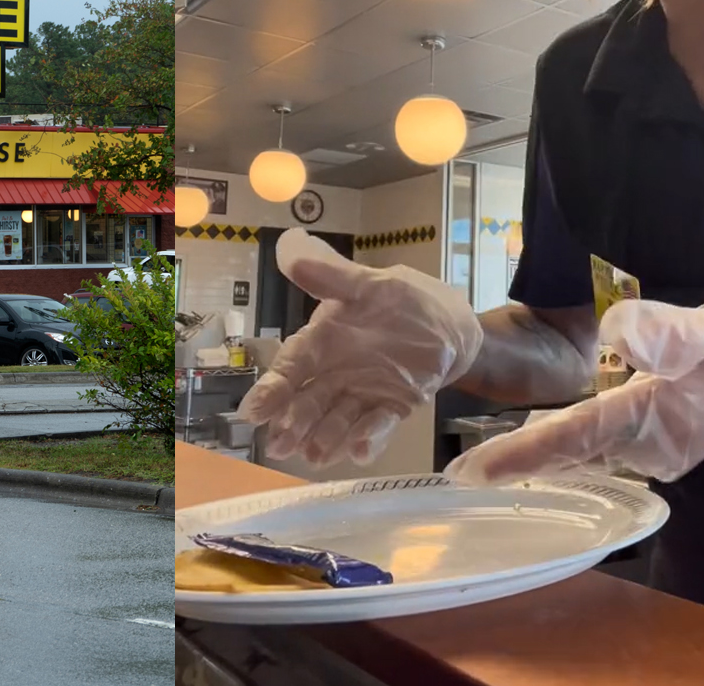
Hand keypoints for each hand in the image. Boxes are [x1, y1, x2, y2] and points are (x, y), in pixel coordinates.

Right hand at [237, 229, 483, 466]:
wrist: (450, 324)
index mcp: (323, 342)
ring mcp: (363, 392)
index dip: (272, 390)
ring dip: (324, 438)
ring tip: (315, 456)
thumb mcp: (367, 283)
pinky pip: (379, 424)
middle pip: (308, 402)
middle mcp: (336, 372)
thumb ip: (330, 275)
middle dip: (294, 424)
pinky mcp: (393, 407)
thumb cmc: (402, 300)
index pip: (291, 367)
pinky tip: (360, 451)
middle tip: (280, 446)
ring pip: (337, 418)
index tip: (252, 412)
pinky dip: (369, 437)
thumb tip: (289, 247)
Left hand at [446, 276, 703, 484]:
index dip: (519, 455)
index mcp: (654, 419)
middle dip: (516, 462)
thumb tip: (618, 334)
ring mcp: (657, 442)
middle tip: (460, 472)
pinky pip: (601, 440)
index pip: (572, 438)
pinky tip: (544, 436)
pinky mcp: (664, 430)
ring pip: (583, 449)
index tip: (469, 472)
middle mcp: (650, 443)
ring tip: (486, 462)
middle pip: (568, 451)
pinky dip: (569, 440)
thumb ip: (671, 334)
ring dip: (538, 453)